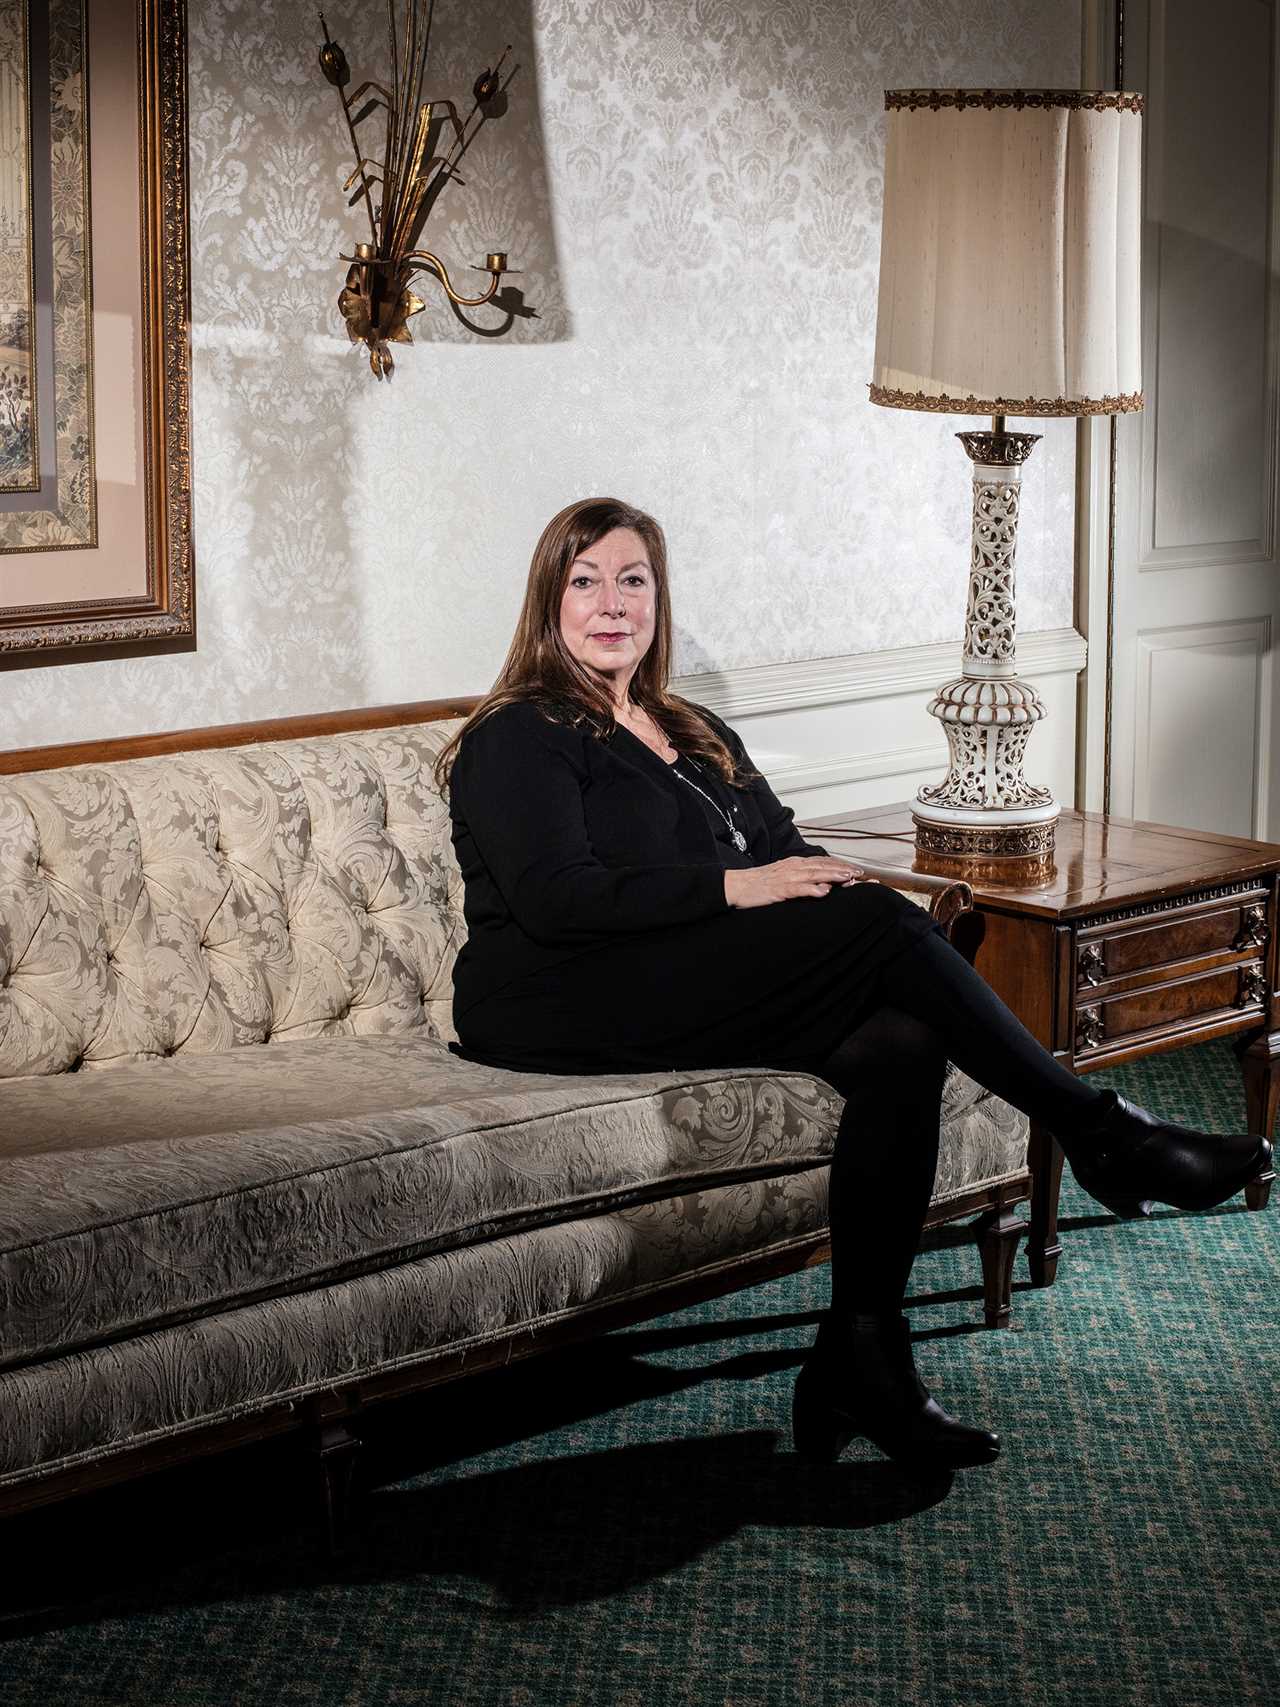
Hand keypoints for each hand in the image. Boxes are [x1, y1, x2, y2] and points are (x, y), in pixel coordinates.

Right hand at [724, 856, 865, 909]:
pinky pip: (798, 889)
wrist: (736, 886)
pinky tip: (822, 891)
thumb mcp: (783, 878)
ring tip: (848, 878)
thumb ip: (802, 879)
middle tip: (859, 872)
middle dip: (842, 869)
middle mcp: (793, 867)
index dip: (840, 865)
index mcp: (794, 864)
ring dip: (832, 875)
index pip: (822, 862)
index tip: (855, 869)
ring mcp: (786, 878)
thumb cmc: (758, 884)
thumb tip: (822, 884)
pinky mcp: (778, 889)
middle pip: (822, 866)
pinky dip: (811, 889)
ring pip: (814, 874)